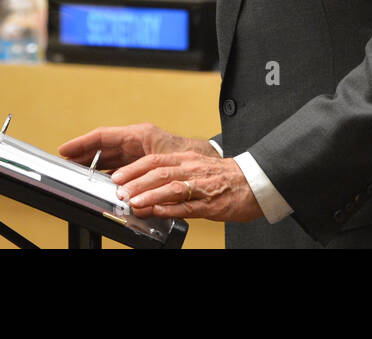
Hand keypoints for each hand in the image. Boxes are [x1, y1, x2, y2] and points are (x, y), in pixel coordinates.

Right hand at [58, 122, 215, 171]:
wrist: (203, 160)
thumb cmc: (185, 156)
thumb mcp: (159, 159)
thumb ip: (138, 168)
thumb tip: (116, 182)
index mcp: (138, 134)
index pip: (103, 136)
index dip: (82, 143)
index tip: (65, 149)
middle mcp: (134, 140)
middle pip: (101, 146)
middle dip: (81, 154)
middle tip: (63, 163)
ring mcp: (136, 150)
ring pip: (106, 156)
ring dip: (90, 163)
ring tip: (73, 171)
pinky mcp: (139, 161)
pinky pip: (116, 164)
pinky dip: (103, 171)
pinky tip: (94, 179)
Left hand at [112, 151, 261, 222]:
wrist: (254, 181)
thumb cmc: (223, 177)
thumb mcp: (195, 167)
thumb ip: (172, 174)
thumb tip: (144, 184)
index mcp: (187, 159)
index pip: (155, 160)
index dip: (134, 168)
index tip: (117, 176)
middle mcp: (192, 169)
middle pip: (160, 172)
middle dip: (137, 182)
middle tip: (120, 192)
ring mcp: (202, 186)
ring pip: (173, 187)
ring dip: (150, 195)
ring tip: (134, 202)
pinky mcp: (212, 203)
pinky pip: (189, 206)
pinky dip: (172, 209)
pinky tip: (159, 212)